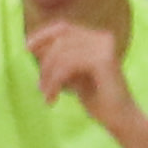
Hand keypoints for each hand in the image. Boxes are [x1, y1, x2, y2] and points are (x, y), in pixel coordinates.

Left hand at [25, 13, 142, 127]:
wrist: (120, 119)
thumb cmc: (97, 99)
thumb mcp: (71, 74)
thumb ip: (58, 59)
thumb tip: (33, 45)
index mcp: (97, 38)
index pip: (63, 27)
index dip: (42, 35)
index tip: (27, 49)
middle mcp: (102, 38)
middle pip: (60, 40)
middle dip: (45, 63)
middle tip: (40, 86)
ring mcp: (104, 48)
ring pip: (61, 54)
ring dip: (48, 76)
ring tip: (47, 95)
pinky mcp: (103, 61)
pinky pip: (67, 66)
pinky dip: (55, 82)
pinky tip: (52, 99)